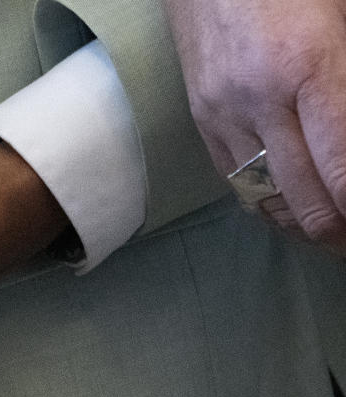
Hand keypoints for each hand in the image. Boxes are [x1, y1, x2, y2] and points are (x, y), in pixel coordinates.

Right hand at [164, 0, 345, 250]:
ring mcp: (223, 115)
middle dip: (338, 232)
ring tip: (331, 238)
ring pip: (266, 199)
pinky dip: (268, 205)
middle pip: (304, 198)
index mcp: (306, 67)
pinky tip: (291, 209)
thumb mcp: (342, 18)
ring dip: (303, 227)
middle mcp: (259, 101)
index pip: (341, 169)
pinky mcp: (202, 120)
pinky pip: (235, 182)